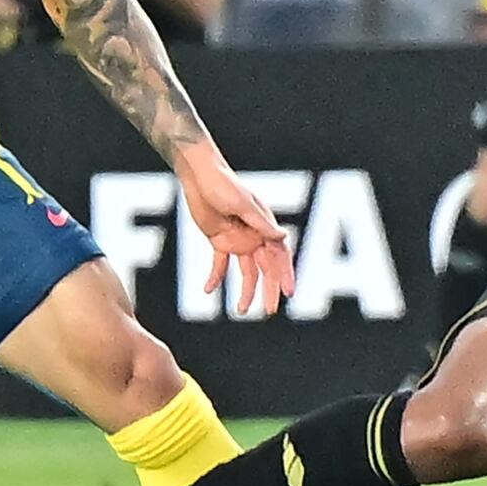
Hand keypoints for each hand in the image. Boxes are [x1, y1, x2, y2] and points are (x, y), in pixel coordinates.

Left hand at [174, 145, 295, 316]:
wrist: (198, 174)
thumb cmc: (223, 184)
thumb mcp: (242, 204)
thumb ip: (261, 223)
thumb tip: (284, 237)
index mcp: (264, 226)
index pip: (279, 255)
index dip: (285, 274)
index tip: (288, 293)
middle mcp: (254, 235)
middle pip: (265, 268)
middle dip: (268, 289)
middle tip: (269, 311)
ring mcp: (237, 238)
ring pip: (245, 271)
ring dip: (245, 290)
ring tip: (240, 310)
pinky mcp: (219, 239)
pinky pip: (220, 264)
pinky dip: (215, 277)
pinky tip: (208, 291)